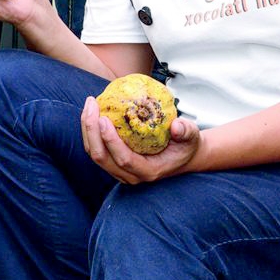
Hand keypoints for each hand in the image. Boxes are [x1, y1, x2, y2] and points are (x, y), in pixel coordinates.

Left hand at [80, 97, 199, 183]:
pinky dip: (91, 130)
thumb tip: (177, 126)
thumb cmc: (186, 145)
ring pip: (94, 154)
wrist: (182, 156)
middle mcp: (130, 175)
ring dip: (87, 129)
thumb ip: (186, 131)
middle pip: (101, 157)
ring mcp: (119, 171)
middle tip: (92, 104)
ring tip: (90, 104)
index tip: (104, 118)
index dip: (111, 141)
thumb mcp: (192, 137)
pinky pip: (96, 147)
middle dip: (91, 131)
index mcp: (148, 171)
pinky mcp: (114, 163)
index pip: (124, 159)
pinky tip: (93, 110)